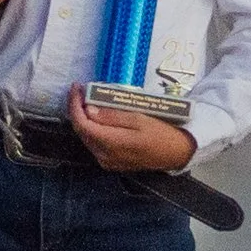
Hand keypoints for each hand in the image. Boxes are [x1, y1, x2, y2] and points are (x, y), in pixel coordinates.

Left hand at [67, 84, 197, 172]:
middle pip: (81, 131)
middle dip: (77, 110)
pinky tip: (96, 117)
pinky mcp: (111, 162)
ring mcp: (107, 161)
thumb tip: (89, 110)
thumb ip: (111, 116)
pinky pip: (95, 144)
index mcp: (111, 144)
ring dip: (84, 119)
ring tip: (87, 100)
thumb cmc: (160, 133)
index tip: (76, 88)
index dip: (74, 105)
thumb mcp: (138, 118)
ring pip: (87, 138)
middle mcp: (104, 156)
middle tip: (81, 91)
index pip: (82, 124)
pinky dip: (92, 129)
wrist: (176, 153)